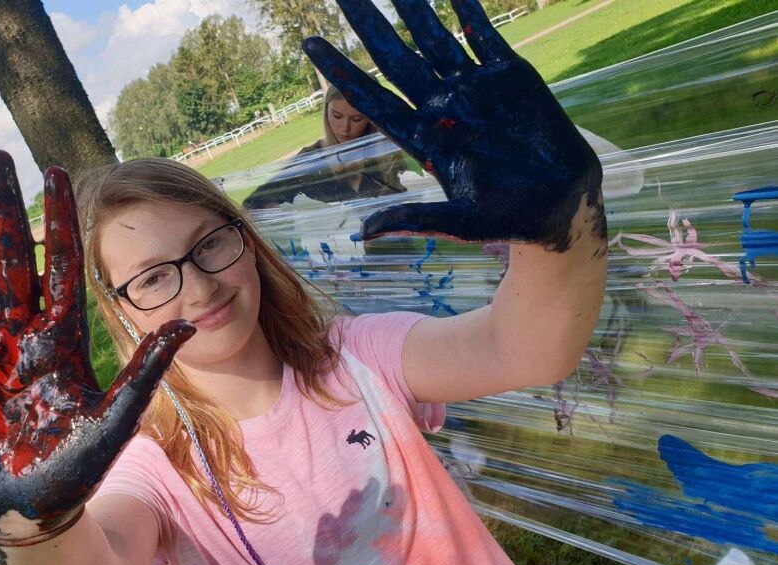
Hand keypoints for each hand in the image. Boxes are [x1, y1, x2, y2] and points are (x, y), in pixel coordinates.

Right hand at [0, 151, 193, 545]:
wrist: (27, 509)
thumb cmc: (75, 468)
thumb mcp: (117, 417)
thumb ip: (147, 369)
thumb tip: (189, 321)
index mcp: (61, 336)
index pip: (62, 264)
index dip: (59, 220)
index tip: (59, 173)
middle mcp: (21, 332)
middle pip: (12, 256)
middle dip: (5, 207)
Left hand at [303, 0, 604, 250]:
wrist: (562, 204)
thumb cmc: (508, 220)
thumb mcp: (460, 223)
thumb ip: (414, 219)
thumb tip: (364, 234)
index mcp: (424, 139)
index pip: (373, 98)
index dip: (342, 71)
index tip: (310, 43)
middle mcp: (443, 108)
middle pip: (396, 59)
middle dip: (369, 26)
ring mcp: (474, 89)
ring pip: (435, 38)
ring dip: (414, 8)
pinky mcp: (510, 76)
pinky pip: (484, 34)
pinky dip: (468, 10)